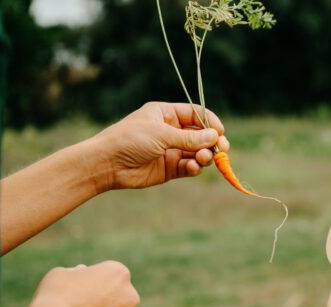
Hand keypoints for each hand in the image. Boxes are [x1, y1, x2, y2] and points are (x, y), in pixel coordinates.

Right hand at [26, 261, 139, 306]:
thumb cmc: (56, 296)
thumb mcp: (63, 274)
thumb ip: (77, 274)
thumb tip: (83, 274)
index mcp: (118, 273)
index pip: (111, 278)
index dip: (94, 285)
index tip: (80, 293)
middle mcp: (130, 295)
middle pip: (119, 299)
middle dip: (105, 305)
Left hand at [95, 101, 230, 189]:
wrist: (107, 164)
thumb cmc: (130, 139)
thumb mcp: (162, 134)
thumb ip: (190, 137)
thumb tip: (215, 137)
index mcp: (166, 114)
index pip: (195, 114)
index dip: (210, 122)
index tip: (220, 132)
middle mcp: (170, 131)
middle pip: (200, 135)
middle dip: (212, 142)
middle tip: (222, 149)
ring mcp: (170, 150)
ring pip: (197, 153)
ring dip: (205, 156)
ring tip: (204, 159)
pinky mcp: (169, 169)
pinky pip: (189, 167)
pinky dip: (195, 168)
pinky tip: (193, 168)